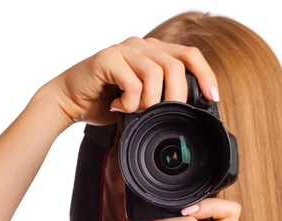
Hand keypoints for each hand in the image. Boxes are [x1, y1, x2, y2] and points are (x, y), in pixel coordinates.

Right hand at [46, 36, 218, 124]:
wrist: (68, 101)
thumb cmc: (104, 101)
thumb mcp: (141, 102)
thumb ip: (161, 99)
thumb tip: (189, 113)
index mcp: (153, 52)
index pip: (190, 55)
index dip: (206, 75)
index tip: (212, 98)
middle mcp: (141, 45)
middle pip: (176, 64)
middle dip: (177, 96)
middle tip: (165, 114)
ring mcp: (124, 50)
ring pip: (157, 72)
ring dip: (152, 101)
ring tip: (138, 112)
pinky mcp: (107, 59)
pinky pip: (133, 82)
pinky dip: (131, 102)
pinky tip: (120, 108)